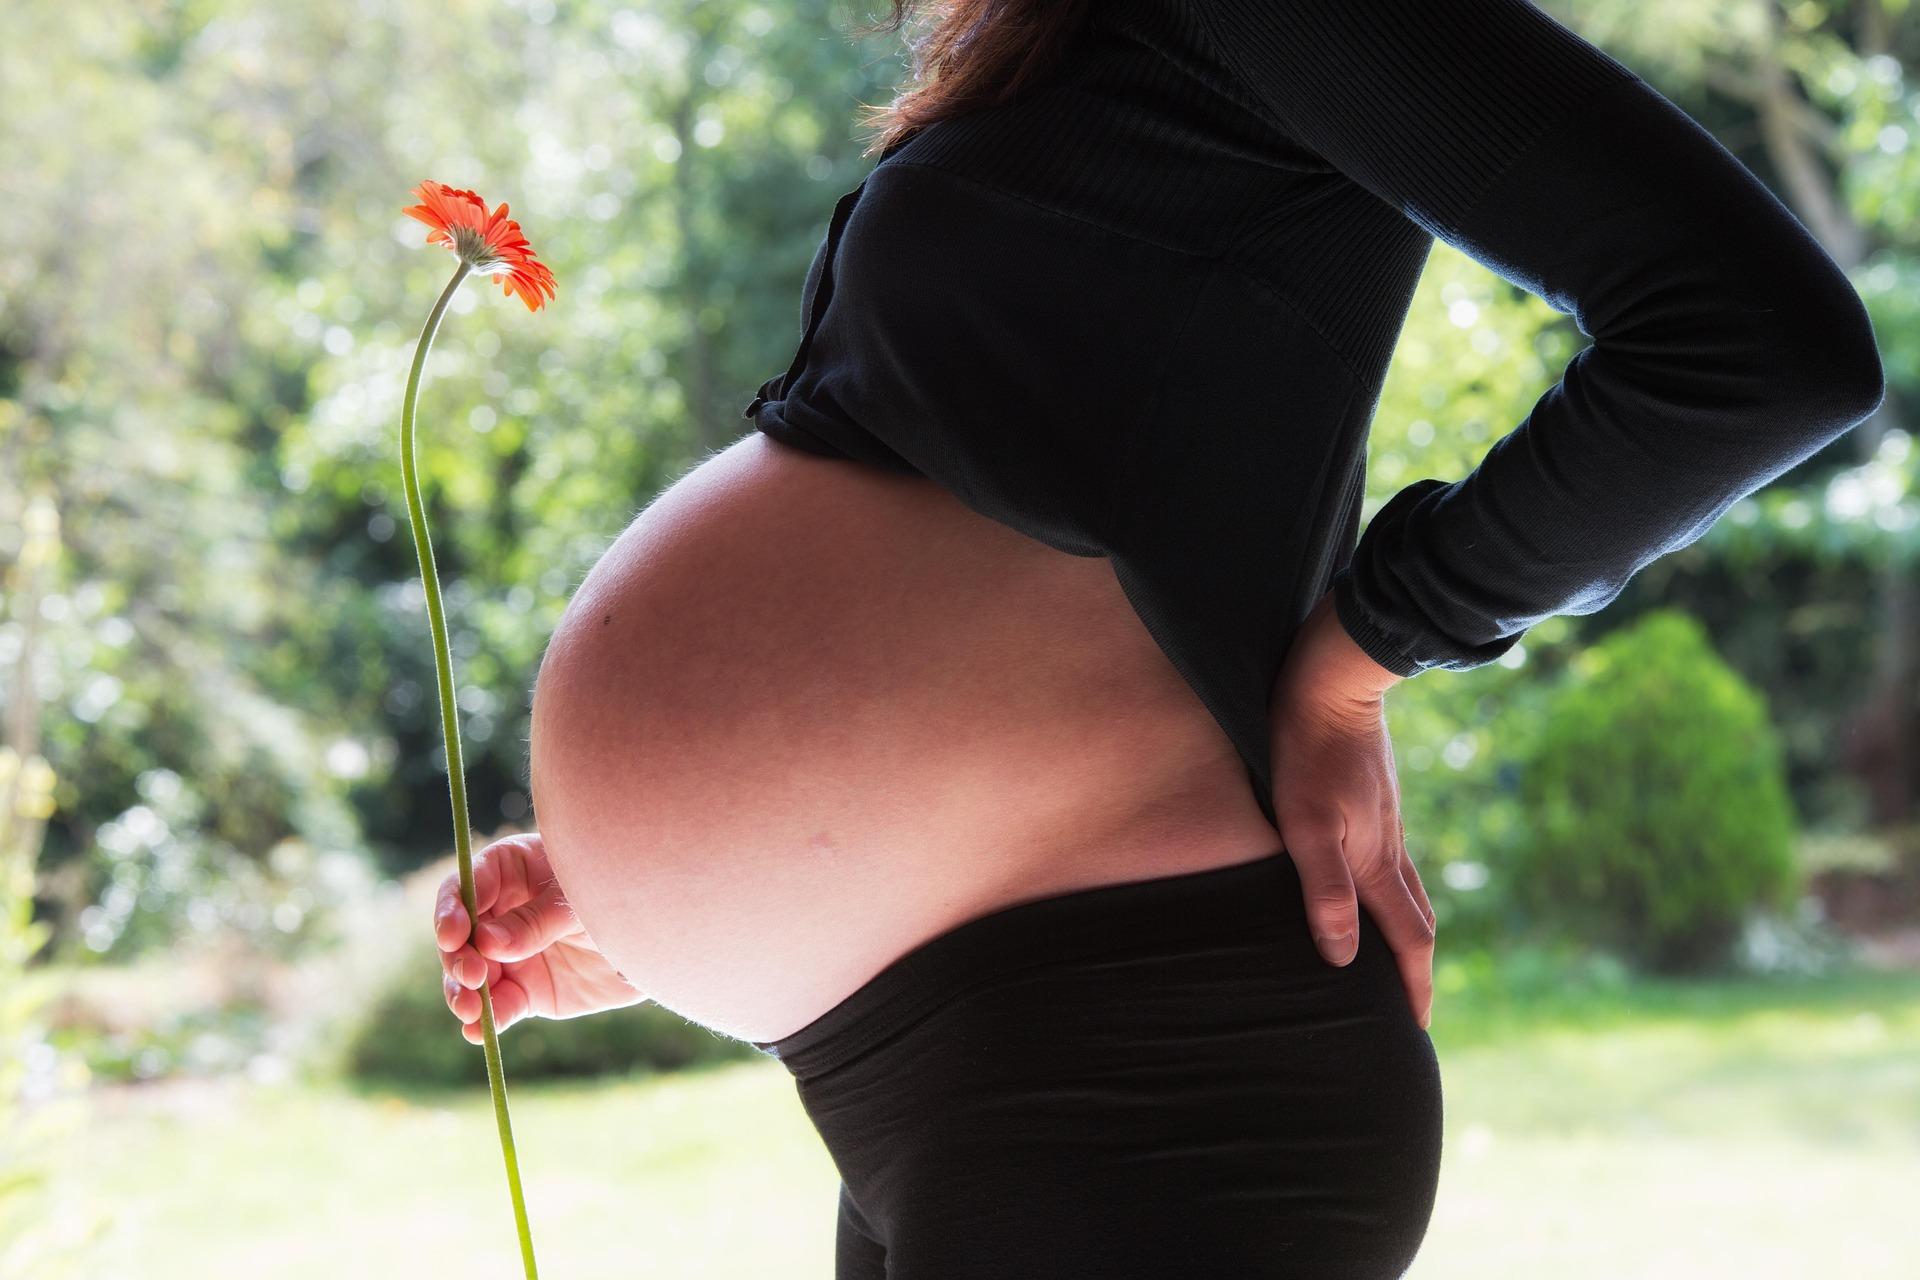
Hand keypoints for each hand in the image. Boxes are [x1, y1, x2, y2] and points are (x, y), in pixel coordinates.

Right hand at [434, 831, 646, 1042]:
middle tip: (472, 973)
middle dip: (457, 956)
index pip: (468, 885)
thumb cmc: (621, 897)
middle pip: (460, 934)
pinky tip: (477, 1031)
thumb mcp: (582, 903)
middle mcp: (501, 914)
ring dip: (461, 993)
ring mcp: (510, 955)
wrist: (660, 941)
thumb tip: (487, 943)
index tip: (455, 933)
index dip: (453, 909)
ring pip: (470, 975)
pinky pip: (498, 1007)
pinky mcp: (525, 991)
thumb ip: (538, 921)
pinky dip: (485, 1020)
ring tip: (469, 1008)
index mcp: (512, 872)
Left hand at [1268, 588, 1434, 1028]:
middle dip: (1417, 967)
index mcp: (1378, 860)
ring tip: (1392, 958)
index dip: (1412, 986)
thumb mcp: (1304, 825)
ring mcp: (1386, 820)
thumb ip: (1325, 890)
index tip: (1414, 1029)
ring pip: (1404, 887)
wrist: (1331, 680)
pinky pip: (1390, 860)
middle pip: (1416, 919)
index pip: (1407, 939)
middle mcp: (1391, 846)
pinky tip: (1368, 886)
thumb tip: (1346, 959)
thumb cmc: (1306, 751)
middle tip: (1411, 1007)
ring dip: (1403, 929)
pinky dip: (1388, 892)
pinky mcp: (1373, 798)